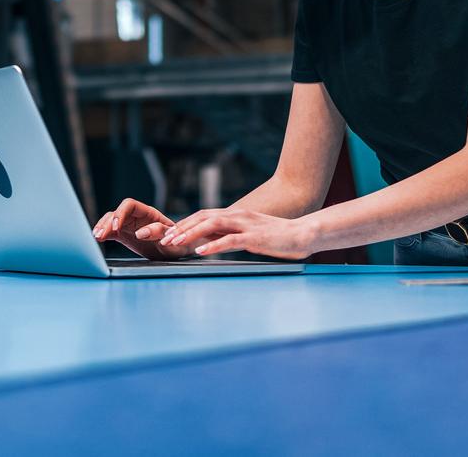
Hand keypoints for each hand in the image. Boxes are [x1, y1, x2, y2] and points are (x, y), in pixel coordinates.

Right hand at [93, 198, 195, 260]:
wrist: (175, 251)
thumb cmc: (176, 243)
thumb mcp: (171, 239)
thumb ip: (158, 232)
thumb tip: (140, 232)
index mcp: (149, 213)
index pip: (129, 205)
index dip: (121, 213)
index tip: (116, 226)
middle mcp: (137, 216)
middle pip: (117, 212)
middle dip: (107, 222)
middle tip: (100, 235)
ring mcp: (129, 224)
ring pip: (111, 220)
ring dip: (103, 227)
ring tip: (96, 237)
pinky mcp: (124, 234)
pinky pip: (110, 230)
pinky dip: (103, 233)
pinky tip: (97, 238)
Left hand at [158, 207, 317, 259]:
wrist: (303, 234)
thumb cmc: (278, 238)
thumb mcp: (249, 235)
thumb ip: (230, 235)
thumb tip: (210, 243)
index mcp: (235, 215)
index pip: (203, 216)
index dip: (184, 224)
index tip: (168, 234)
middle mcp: (238, 216)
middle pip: (202, 218)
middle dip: (181, 228)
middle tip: (164, 239)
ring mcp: (246, 225)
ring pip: (212, 225)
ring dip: (191, 234)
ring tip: (175, 243)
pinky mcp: (255, 238)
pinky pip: (230, 240)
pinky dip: (213, 246)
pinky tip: (201, 252)